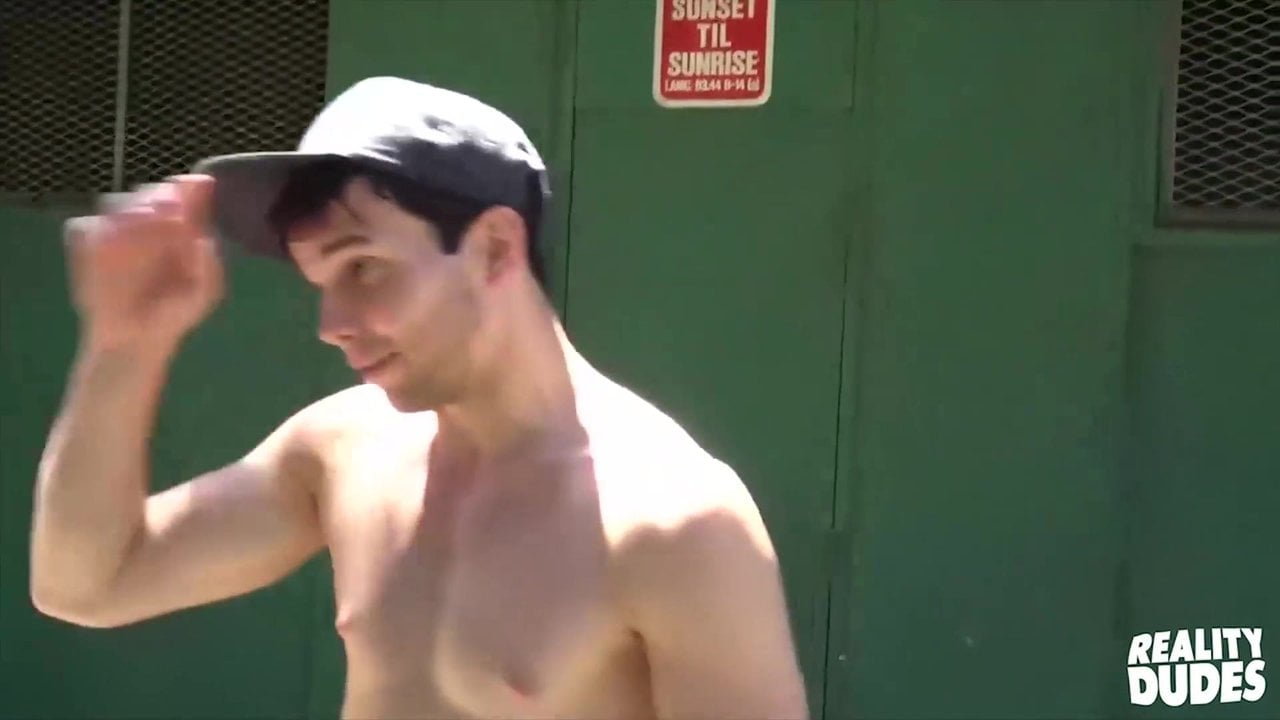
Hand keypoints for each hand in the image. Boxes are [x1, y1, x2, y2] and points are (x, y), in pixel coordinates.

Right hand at [64, 175, 223, 352]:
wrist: (136, 340)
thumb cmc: (175, 315)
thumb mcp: (202, 295)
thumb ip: (208, 267)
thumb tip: (204, 240)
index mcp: (181, 230)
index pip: (184, 195)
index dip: (187, 189)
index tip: (190, 192)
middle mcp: (148, 224)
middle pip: (150, 192)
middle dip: (157, 196)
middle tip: (167, 207)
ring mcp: (116, 233)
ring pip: (115, 203)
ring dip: (127, 209)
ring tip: (142, 221)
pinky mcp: (88, 247)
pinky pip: (84, 227)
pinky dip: (95, 230)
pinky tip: (107, 243)